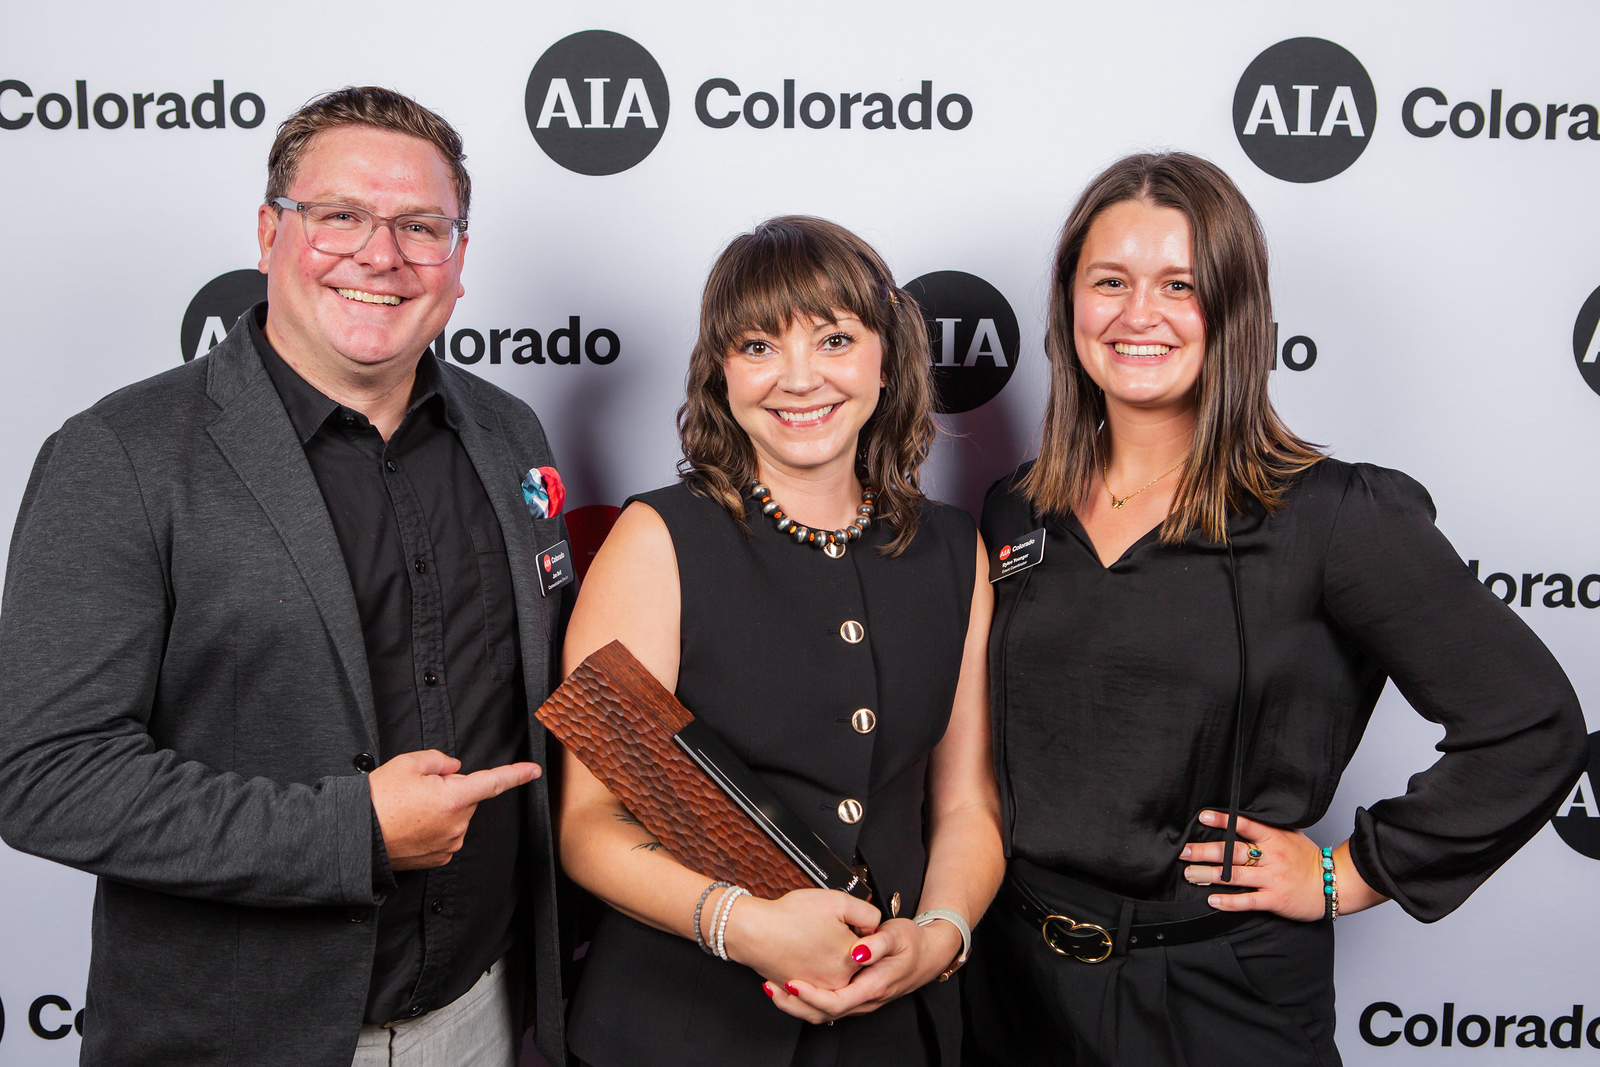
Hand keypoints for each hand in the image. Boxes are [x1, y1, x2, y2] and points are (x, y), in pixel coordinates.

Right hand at [369, 750, 538, 870]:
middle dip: (450, 790)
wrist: (357, 837)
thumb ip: (440, 760)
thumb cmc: (378, 799)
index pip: (493, 782)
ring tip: (409, 810)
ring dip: (441, 810)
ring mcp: (449, 845)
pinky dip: (434, 828)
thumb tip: (454, 769)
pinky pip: (446, 835)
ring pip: (456, 817)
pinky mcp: (439, 859)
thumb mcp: (408, 764)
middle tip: (417, 791)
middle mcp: (457, 825)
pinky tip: (411, 826)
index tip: (534, 771)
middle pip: (466, 798)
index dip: (516, 774)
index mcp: (454, 798)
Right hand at [720, 888, 879, 998]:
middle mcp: (838, 981)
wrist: (754, 931)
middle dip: (843, 944)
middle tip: (824, 928)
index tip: (842, 922)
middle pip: (853, 962)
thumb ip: (866, 913)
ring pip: (834, 973)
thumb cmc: (791, 916)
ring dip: (828, 957)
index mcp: (852, 960)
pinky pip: (813, 983)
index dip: (857, 928)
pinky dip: (810, 968)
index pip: (870, 945)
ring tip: (812, 938)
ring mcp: (818, 989)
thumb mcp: (838, 901)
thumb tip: (874, 928)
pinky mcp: (800, 991)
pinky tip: (801, 951)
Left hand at [766, 916, 962, 1023]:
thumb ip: (876, 943)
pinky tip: (790, 983)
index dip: (812, 996)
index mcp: (873, 987)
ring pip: (823, 1013)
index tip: (792, 983)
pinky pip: (826, 1005)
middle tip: (770, 987)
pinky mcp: (854, 996)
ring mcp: (859, 1001)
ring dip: (796, 1004)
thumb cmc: (911, 943)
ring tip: (771, 987)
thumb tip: (856, 952)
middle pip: (824, 1013)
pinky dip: (806, 998)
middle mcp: (865, 1000)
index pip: (837, 1002)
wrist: (927, 955)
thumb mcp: (896, 936)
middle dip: (794, 1004)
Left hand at [1180, 811, 1324, 920]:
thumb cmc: (1308, 859)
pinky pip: (1248, 901)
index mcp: (1275, 838)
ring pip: (1235, 875)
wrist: (1334, 884)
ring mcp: (1273, 879)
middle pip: (1233, 852)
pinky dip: (1229, 901)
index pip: (1245, 825)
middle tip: (1184, 851)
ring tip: (1189, 874)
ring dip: (1209, 875)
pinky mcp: (1275, 899)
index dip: (1224, 821)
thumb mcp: (1290, 836)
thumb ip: (1267, 829)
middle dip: (1205, 851)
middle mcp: (1272, 857)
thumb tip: (1240, 818)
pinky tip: (1212, 900)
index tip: (1203, 817)